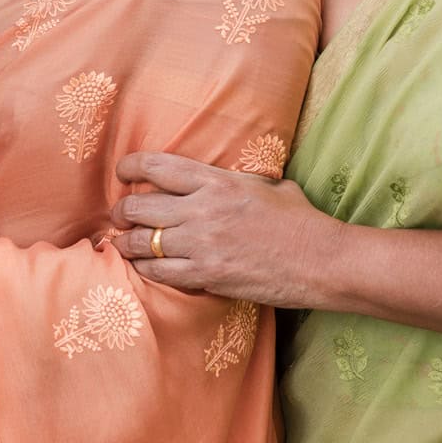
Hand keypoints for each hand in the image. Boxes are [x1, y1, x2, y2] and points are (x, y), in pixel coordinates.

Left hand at [110, 152, 336, 307]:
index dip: (130, 167)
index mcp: (217, 181)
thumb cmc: (301, 221)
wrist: (321, 261)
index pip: (156, 166)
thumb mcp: (267, 185)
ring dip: (124, 243)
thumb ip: (236, 179)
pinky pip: (157, 272)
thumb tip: (223, 176)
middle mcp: (202, 209)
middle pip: (138, 206)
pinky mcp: (206, 275)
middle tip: (119, 216)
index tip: (122, 173)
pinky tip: (143, 267)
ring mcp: (202, 244)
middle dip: (120, 211)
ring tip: (121, 243)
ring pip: (140, 242)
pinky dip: (143, 269)